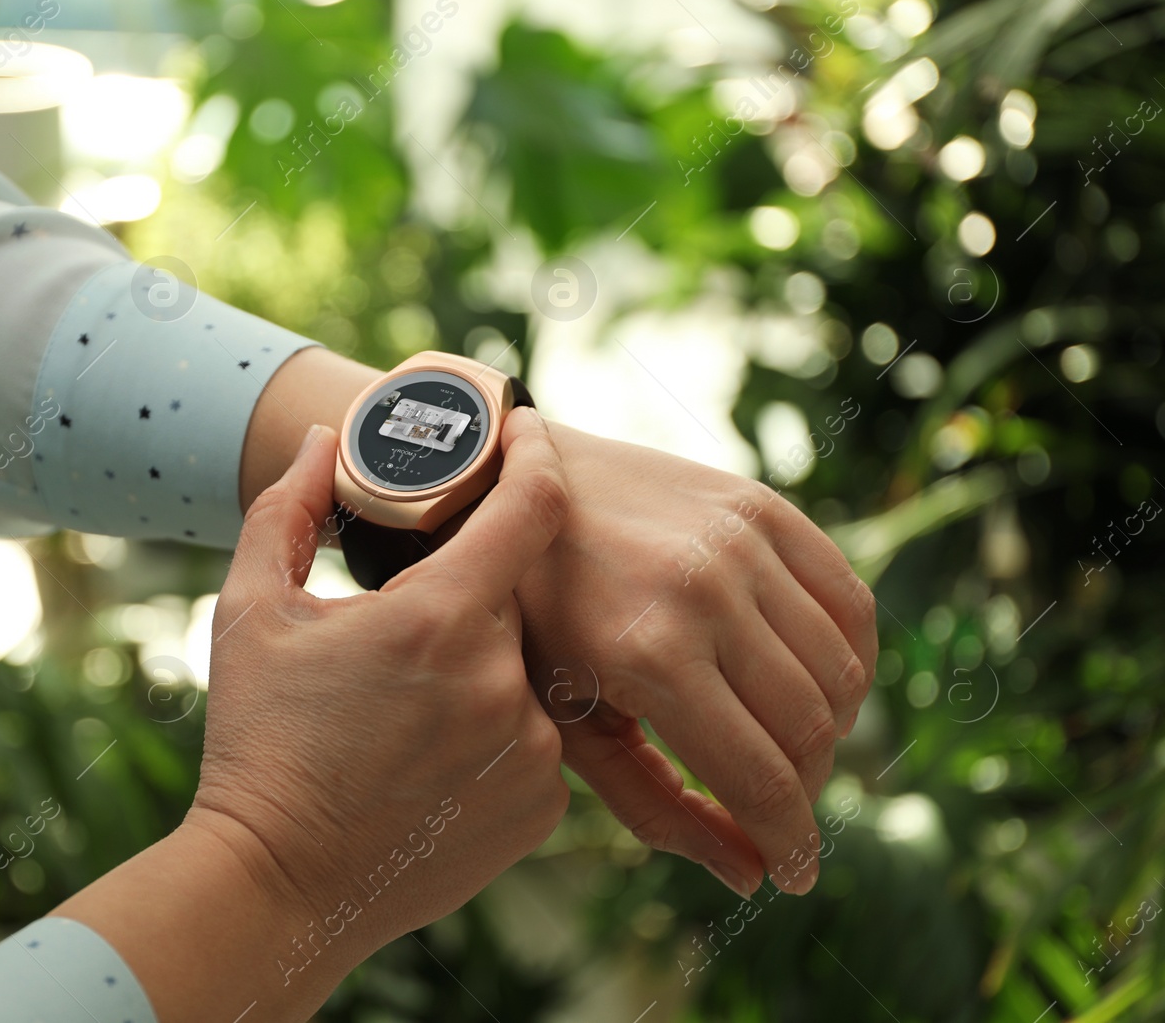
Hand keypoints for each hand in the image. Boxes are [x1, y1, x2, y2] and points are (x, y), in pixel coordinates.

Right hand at [58, 408, 571, 1022]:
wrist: (276, 884)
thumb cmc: (257, 741)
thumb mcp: (250, 611)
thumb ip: (287, 509)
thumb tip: (322, 439)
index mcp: (440, 619)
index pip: (530, 506)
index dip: (535, 455)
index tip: (527, 432)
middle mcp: (505, 683)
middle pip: (514, 598)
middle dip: (465, 597)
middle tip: (404, 628)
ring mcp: (534, 752)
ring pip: (528, 669)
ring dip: (481, 666)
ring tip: (404, 710)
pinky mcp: (543, 807)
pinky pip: (537, 736)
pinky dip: (497, 730)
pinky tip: (429, 757)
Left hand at [496, 424, 876, 896]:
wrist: (511, 488)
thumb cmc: (529, 620)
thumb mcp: (567, 720)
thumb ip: (655, 804)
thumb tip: (748, 875)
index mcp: (648, 654)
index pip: (760, 777)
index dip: (790, 842)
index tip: (796, 876)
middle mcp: (706, 592)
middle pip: (811, 728)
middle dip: (806, 791)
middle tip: (780, 811)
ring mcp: (741, 542)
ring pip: (841, 670)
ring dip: (832, 730)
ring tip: (791, 750)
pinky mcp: (763, 506)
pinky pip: (850, 599)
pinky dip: (852, 656)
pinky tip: (818, 684)